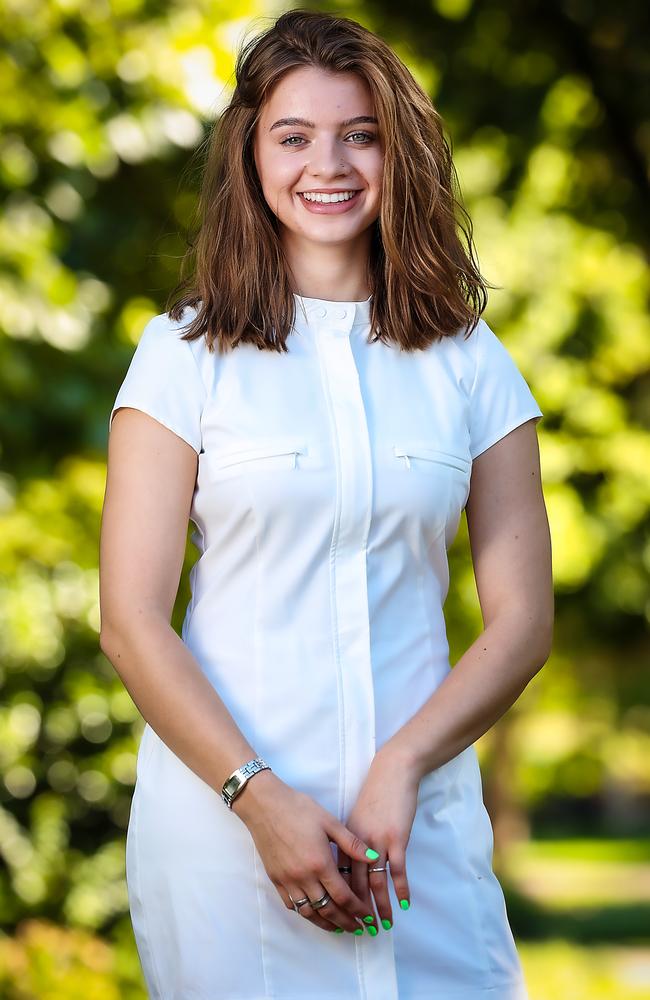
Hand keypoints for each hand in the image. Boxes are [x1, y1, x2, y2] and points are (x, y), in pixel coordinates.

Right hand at [233, 769, 379, 934]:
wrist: (265, 805)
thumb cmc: (299, 809)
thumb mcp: (329, 822)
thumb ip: (352, 844)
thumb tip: (374, 858)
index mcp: (320, 863)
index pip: (343, 896)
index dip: (358, 910)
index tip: (368, 917)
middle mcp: (304, 877)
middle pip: (328, 909)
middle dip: (345, 922)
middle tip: (357, 928)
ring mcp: (288, 880)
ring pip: (309, 912)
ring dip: (326, 923)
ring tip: (338, 927)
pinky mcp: (275, 879)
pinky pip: (291, 905)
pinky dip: (305, 913)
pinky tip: (313, 913)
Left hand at [336, 746, 419, 932]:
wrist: (391, 773)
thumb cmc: (374, 795)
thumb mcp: (354, 818)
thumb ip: (347, 842)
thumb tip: (345, 866)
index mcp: (344, 840)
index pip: (340, 877)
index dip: (341, 900)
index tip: (342, 918)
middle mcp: (358, 844)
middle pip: (356, 884)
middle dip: (359, 911)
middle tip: (362, 931)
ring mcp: (377, 842)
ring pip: (376, 881)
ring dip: (381, 906)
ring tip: (384, 924)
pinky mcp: (396, 838)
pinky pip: (398, 869)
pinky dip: (401, 888)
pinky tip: (404, 903)